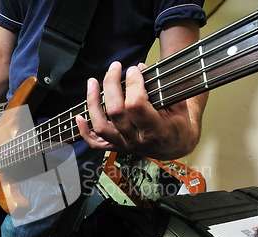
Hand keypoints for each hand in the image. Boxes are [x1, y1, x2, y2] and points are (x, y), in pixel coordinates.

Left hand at [77, 61, 202, 159]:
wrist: (175, 145)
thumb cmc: (178, 123)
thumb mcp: (178, 104)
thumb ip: (160, 87)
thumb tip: (138, 68)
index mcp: (156, 130)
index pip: (136, 105)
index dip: (133, 84)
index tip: (134, 70)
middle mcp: (137, 140)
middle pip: (115, 112)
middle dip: (112, 85)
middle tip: (115, 67)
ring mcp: (125, 145)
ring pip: (101, 126)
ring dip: (93, 103)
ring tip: (92, 82)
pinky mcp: (117, 147)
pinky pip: (96, 143)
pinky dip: (84, 131)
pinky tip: (79, 116)